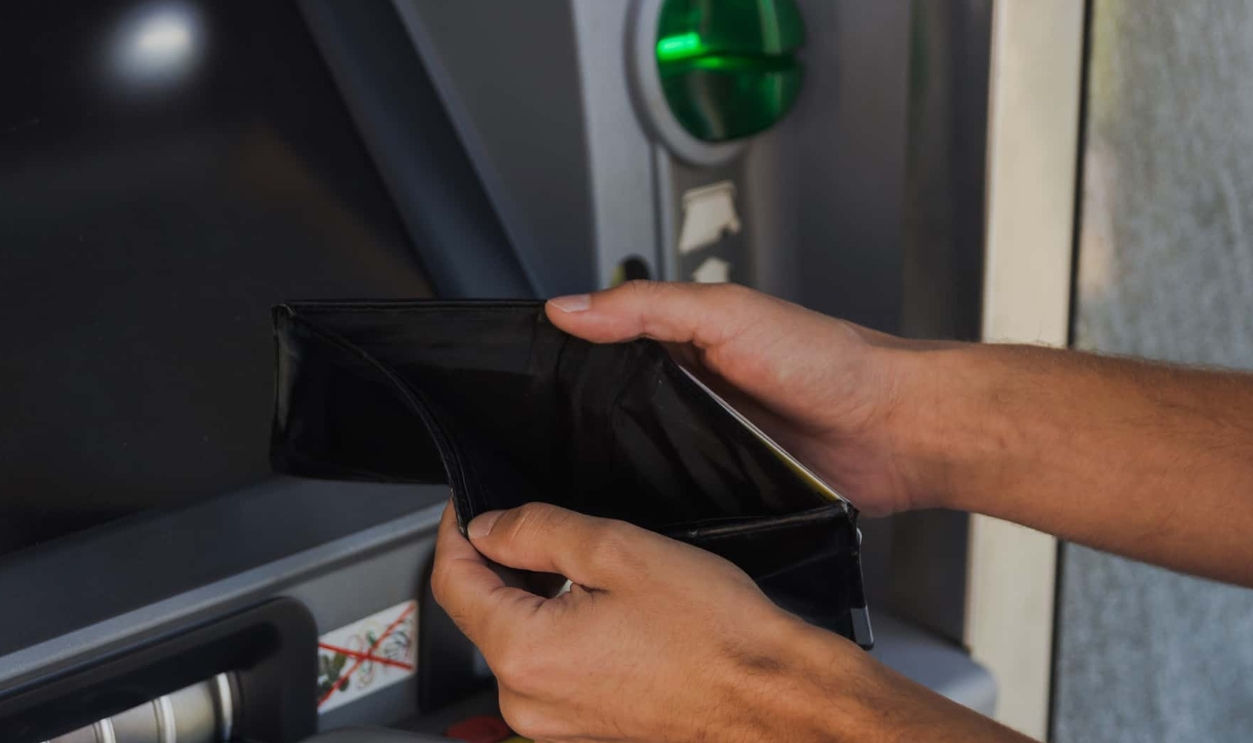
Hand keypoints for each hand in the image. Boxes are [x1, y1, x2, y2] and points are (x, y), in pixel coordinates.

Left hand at [431, 501, 1031, 742]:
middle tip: (535, 527)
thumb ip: (539, 532)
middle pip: (483, 616)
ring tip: (588, 572)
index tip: (468, 508)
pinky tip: (605, 614)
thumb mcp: (619, 551)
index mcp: (525, 654)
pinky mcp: (584, 734)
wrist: (774, 699)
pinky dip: (559, 635)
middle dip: (499, 567)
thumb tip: (490, 528)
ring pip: (518, 645)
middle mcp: (527, 703)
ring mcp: (554, 727)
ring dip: (533, 602)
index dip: (457, 534)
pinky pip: (550, 674)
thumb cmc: (714, 633)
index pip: (454, 584)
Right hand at [547, 281, 934, 514]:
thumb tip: (569, 307)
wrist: (894, 430)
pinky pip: (674, 499)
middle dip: (578, 427)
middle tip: (534, 447)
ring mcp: (706, 444)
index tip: (519, 378)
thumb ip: (648, 307)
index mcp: (683, 342)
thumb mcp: (728, 315)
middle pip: (613, 409)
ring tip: (573, 486)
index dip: (563, 357)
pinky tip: (632, 515)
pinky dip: (655, 505)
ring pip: (638, 459)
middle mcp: (689, 392)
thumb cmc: (828, 361)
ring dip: (615, 471)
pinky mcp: (725, 489)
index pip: (604, 345)